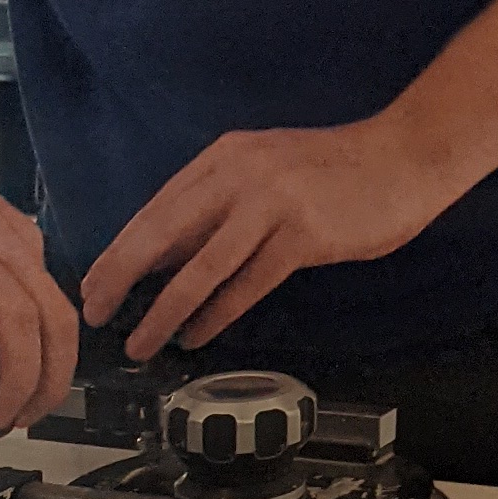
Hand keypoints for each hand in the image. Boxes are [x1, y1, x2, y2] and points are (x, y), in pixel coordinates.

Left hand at [81, 115, 458, 361]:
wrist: (406, 155)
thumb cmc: (336, 172)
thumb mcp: (266, 173)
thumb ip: (219, 206)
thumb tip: (168, 257)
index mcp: (225, 157)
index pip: (156, 209)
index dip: (119, 251)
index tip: (92, 284)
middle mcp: (240, 175)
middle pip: (162, 234)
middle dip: (120, 279)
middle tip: (94, 315)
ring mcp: (271, 203)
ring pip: (199, 267)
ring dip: (163, 311)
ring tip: (139, 343)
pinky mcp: (302, 235)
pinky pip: (245, 284)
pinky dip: (215, 314)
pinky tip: (195, 336)